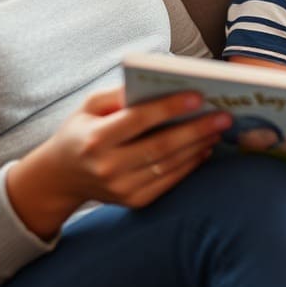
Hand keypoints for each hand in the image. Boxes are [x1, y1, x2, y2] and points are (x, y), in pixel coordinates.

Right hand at [7, 85, 231, 237]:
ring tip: (218, 128)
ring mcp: (122, 189)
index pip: (137, 121)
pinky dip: (190, 165)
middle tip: (224, 115)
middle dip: (196, 129)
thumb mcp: (89, 106)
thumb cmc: (81, 131)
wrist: (61, 177)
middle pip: (160, 146)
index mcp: (95, 139)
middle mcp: (108, 167)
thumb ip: (119, 94)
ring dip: (198, 146)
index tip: (198, 95)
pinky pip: (169, 182)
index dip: (169, 108)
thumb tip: (158, 85)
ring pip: (169, 165)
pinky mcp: (134, 201)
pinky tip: (204, 148)